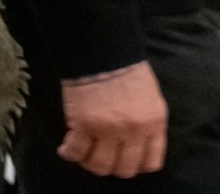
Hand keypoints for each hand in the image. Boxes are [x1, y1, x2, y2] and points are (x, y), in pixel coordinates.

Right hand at [58, 61, 167, 178]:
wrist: (101, 49)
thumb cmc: (125, 69)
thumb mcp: (150, 98)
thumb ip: (147, 124)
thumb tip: (136, 143)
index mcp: (154, 124)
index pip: (150, 163)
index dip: (136, 166)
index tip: (124, 160)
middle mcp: (133, 132)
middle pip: (124, 168)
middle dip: (112, 167)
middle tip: (101, 157)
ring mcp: (108, 130)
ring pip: (100, 165)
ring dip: (90, 163)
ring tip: (82, 154)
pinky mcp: (83, 124)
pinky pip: (76, 151)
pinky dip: (69, 153)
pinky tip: (66, 149)